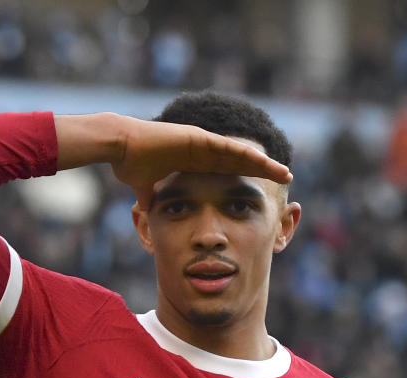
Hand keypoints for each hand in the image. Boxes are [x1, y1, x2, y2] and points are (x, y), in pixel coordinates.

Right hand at [54, 113, 291, 209]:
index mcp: (194, 160)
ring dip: (263, 164)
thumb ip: (150, 197)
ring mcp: (202, 142)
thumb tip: (147, 210)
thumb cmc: (129, 164)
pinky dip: (245, 155)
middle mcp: (202, 150)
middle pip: (240, 161)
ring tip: (284, 172)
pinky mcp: (197, 138)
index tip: (263, 188)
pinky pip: (226, 148)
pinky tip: (263, 161)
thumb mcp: (145, 188)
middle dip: (263, 170)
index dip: (247, 177)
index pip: (228, 170)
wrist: (119, 148)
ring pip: (240, 154)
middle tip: (287, 178)